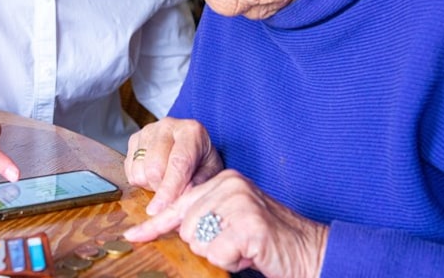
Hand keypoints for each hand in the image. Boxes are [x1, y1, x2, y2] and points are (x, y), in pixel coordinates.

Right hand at [125, 118, 223, 214]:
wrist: (191, 143)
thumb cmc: (202, 159)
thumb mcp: (211, 172)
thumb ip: (198, 184)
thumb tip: (179, 200)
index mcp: (191, 131)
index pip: (178, 163)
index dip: (169, 190)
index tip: (160, 210)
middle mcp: (167, 126)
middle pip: (154, 168)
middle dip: (161, 189)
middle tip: (173, 192)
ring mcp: (148, 130)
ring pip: (139, 171)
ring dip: (150, 185)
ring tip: (165, 180)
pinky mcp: (134, 139)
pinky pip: (129, 170)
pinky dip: (141, 180)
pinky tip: (154, 174)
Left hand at [125, 169, 328, 277]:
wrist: (311, 251)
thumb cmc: (270, 241)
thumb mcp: (233, 220)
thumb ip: (205, 216)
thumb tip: (169, 226)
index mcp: (224, 180)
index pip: (179, 203)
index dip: (154, 224)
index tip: (133, 235)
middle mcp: (229, 185)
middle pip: (185, 226)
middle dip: (206, 245)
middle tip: (236, 244)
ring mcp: (239, 203)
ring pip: (198, 241)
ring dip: (220, 254)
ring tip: (245, 248)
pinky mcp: (248, 225)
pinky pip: (217, 254)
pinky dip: (232, 263)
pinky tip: (251, 254)